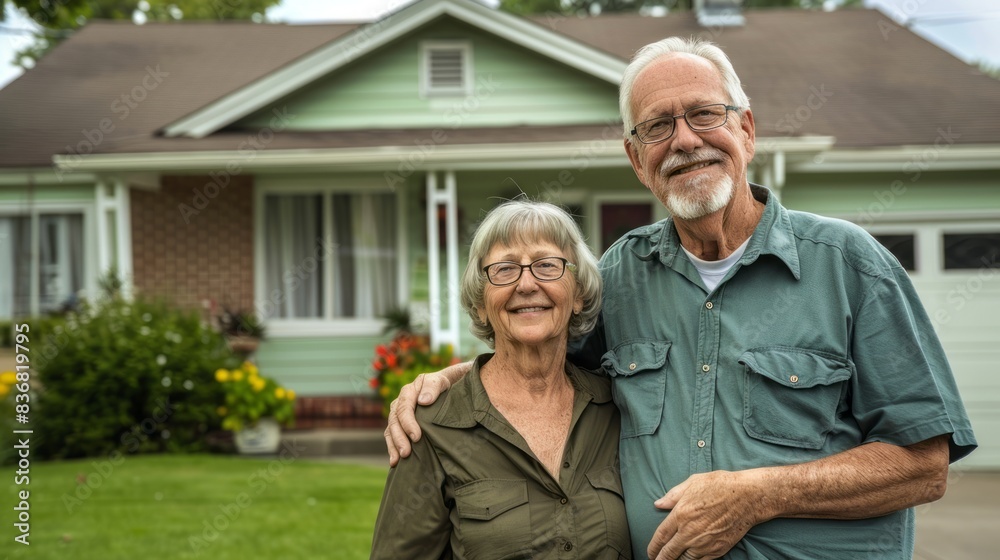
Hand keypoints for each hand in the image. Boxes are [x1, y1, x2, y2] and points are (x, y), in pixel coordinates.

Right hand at [384, 372, 451, 465]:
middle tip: (406, 453)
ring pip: (391, 430)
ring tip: (397, 460)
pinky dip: (392, 448)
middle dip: (399, 438)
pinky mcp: (400, 425)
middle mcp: (400, 403)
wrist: (447, 386)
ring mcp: (398, 414)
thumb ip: (433, 387)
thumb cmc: (445, 383)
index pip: (404, 408)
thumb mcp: (442, 380)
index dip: (408, 423)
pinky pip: (392, 436)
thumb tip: (423, 401)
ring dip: (393, 445)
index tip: (417, 436)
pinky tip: (395, 461)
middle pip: (395, 421)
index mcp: (409, 391)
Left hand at [647, 470, 766, 559]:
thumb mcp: (692, 482)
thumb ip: (672, 496)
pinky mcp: (717, 550)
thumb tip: (658, 504)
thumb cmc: (720, 485)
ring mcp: (704, 543)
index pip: (660, 537)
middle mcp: (690, 532)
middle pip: (669, 553)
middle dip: (660, 559)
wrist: (747, 496)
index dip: (653, 547)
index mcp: (680, 515)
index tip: (650, 552)